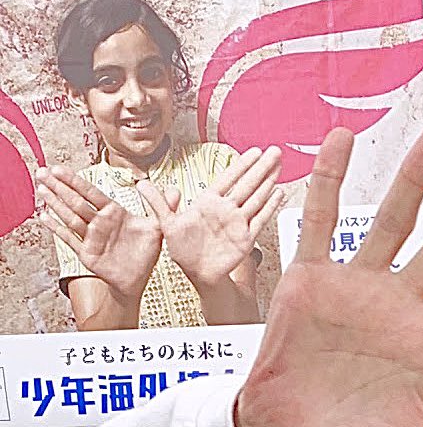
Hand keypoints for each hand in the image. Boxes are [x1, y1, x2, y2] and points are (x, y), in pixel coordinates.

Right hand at [36, 166, 161, 298]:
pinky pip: (69, 239)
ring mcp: (91, 237)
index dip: (75, 181)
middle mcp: (99, 222)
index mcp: (113, 213)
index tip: (59, 169)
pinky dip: (56, 228)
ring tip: (41, 189)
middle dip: (58, 187)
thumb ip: (163, 209)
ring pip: (70, 216)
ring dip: (55, 203)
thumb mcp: (157, 230)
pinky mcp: (87, 253)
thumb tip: (176, 191)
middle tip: (41, 171)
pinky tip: (43, 217)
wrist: (137, 280)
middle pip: (75, 201)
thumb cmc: (145, 253)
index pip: (91, 193)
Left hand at [141, 147, 283, 290]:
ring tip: (279, 166)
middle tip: (274, 151)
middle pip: (247, 183)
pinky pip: (260, 219)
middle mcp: (226, 210)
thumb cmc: (184, 252)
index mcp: (208, 202)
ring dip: (269, 181)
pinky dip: (270, 206)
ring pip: (257, 197)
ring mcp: (238, 223)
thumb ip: (157, 203)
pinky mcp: (246, 238)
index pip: (228, 178)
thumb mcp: (166, 224)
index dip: (241, 164)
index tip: (254, 152)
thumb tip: (140, 184)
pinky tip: (279, 194)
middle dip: (261, 167)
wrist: (199, 275)